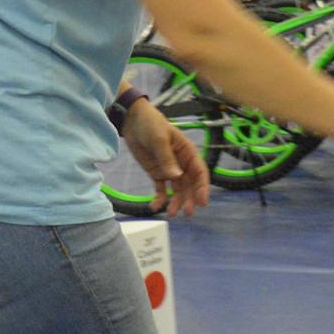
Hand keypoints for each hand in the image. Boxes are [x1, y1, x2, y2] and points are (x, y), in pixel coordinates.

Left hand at [120, 102, 209, 217]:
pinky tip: (154, 206)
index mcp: (188, 153)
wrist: (131, 120)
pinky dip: (159, 198)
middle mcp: (182, 164)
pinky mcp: (157, 173)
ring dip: (175, 202)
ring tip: (171, 214)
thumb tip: (176, 177)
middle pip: (189, 185)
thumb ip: (167, 158)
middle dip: (189, 199)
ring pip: (176, 189)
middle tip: (187, 213)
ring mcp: (169, 169)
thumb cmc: (151, 124)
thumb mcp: (159, 139)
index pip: (199, 172)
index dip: (202, 187)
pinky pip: (160, 188)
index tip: (202, 201)